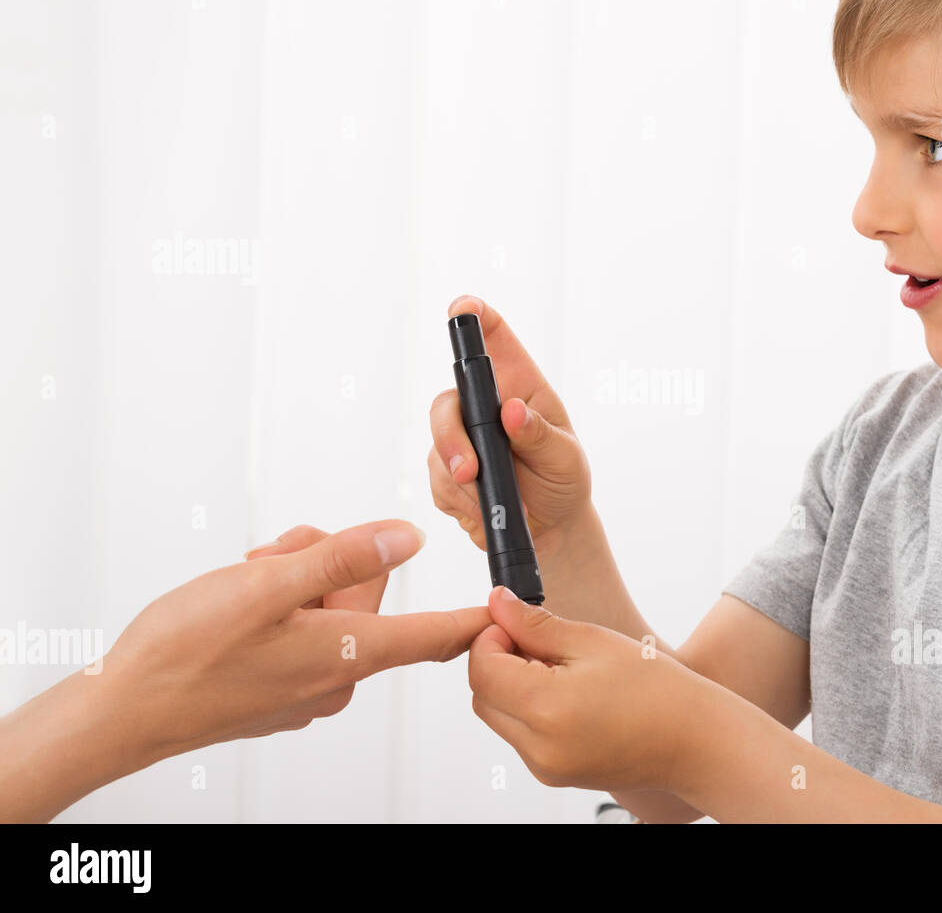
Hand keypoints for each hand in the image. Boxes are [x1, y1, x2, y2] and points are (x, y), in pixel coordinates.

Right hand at [108, 519, 491, 758]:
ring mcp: (307, 688)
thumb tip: (406, 539)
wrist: (122, 710)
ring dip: (293, 581)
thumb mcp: (267, 585)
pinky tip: (236, 606)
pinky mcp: (280, 691)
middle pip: (363, 598)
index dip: (473, 618)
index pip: (432, 635)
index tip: (510, 611)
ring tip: (246, 580)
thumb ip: (342, 557)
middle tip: (272, 560)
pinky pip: (301, 633)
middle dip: (324, 564)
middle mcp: (337, 677)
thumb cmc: (186, 652)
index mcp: (348, 653)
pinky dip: (277, 609)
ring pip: (326, 608)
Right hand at [429, 295, 592, 555]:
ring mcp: (462, 437)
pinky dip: (461, 501)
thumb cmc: (563, 479)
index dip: (474, 315)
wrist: (550, 527)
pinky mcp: (447, 471)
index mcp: (518, 386)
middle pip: (447, 401)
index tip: (464, 309)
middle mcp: (484, 405)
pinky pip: (438, 481)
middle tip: (470, 471)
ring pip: (437, 447)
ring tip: (494, 502)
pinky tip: (484, 509)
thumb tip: (512, 412)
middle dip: (451, 437)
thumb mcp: (565, 458)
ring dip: (461, 481)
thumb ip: (540, 435)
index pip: (493, 337)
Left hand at [466, 586, 710, 792]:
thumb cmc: (656, 690)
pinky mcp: (553, 774)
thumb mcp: (593, 641)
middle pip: (483, 695)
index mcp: (546, 709)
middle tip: (538, 642)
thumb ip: (536, 624)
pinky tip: (569, 692)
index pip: (482, 668)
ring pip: (499, 716)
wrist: (693, 740)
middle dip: (498, 661)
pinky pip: (521, 735)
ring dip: (513, 686)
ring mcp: (544, 767)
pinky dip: (530, 709)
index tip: (514, 621)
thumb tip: (498, 603)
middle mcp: (538, 747)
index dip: (491, 636)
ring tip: (560, 668)